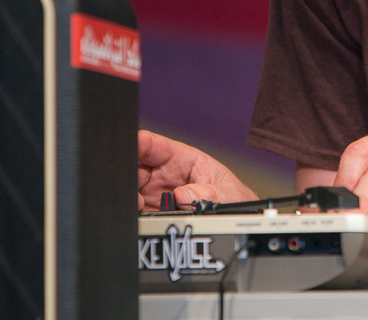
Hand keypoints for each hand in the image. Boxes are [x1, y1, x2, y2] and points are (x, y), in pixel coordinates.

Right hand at [137, 130, 257, 210]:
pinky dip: (131, 213)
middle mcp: (164, 175)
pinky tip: (139, 214)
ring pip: (131, 189)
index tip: (133, 147)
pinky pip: (134, 212)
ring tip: (139, 203)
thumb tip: (185, 194)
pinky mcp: (152, 216)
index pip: (155, 145)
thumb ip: (210, 194)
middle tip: (134, 184)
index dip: (140, 143)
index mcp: (182, 159)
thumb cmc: (235, 201)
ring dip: (129, 195)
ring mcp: (155, 195)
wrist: (238, 224)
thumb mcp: (230, 194)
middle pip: (135, 165)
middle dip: (129, 171)